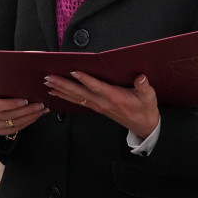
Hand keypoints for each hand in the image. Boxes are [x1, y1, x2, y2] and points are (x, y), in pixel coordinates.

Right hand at [0, 91, 48, 137]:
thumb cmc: (0, 91)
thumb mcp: (1, 87)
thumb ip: (9, 87)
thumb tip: (28, 84)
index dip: (12, 104)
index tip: (25, 100)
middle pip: (8, 115)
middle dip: (27, 110)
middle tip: (40, 105)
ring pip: (15, 123)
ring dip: (31, 116)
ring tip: (42, 110)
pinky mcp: (0, 131)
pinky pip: (17, 128)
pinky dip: (28, 122)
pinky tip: (36, 116)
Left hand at [45, 72, 159, 137]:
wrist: (143, 125)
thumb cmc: (145, 109)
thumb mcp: (149, 97)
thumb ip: (144, 86)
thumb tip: (141, 77)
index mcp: (115, 97)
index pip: (96, 87)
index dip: (85, 79)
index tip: (74, 71)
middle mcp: (103, 102)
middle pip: (79, 92)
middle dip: (63, 84)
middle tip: (49, 77)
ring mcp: (97, 106)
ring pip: (76, 97)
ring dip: (60, 89)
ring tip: (47, 83)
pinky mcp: (96, 108)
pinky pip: (77, 102)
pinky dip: (65, 96)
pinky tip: (56, 92)